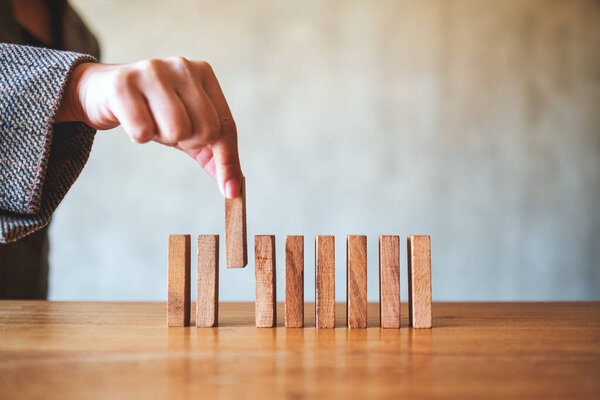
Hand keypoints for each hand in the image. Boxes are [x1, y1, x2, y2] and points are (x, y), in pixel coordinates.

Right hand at [55, 58, 242, 197]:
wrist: (101, 92)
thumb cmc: (153, 111)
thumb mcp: (188, 130)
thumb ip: (213, 155)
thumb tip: (233, 188)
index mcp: (203, 73)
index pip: (225, 124)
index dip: (228, 161)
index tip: (230, 191)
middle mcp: (182, 67)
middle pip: (206, 130)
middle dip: (189, 143)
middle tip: (171, 132)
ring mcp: (153, 71)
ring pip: (177, 131)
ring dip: (162, 137)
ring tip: (151, 122)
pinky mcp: (123, 84)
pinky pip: (143, 131)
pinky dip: (138, 135)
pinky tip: (131, 118)